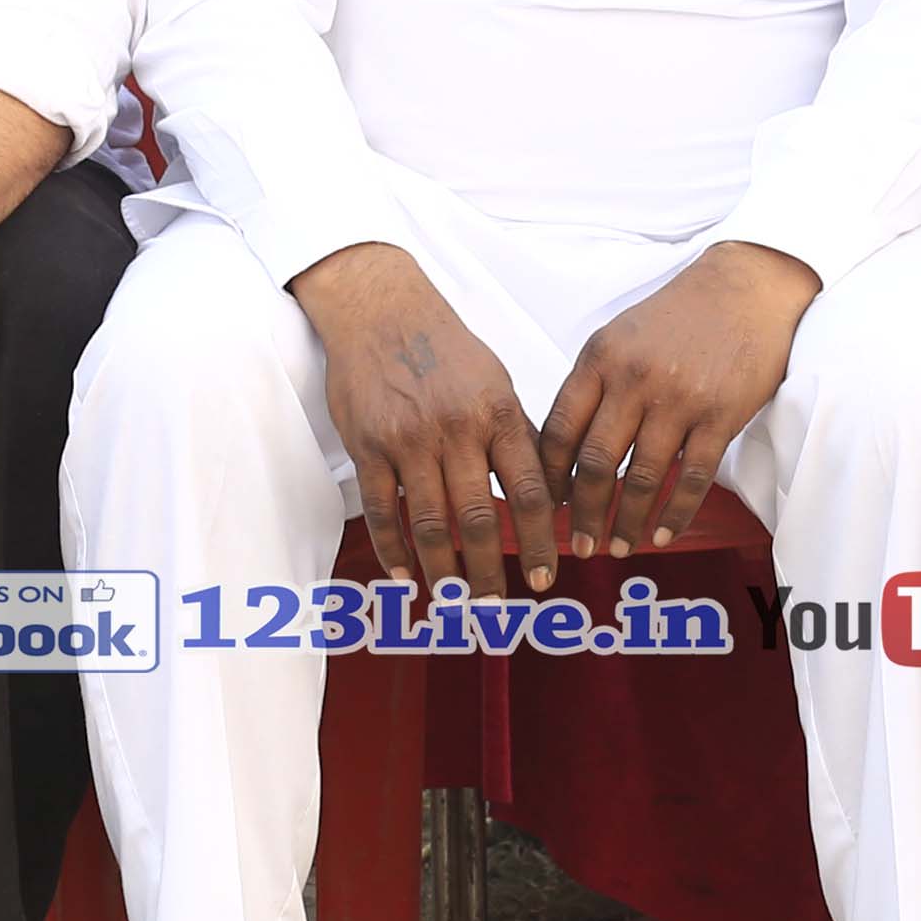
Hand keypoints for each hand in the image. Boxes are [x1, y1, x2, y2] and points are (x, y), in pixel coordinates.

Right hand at [297, 241, 560, 595]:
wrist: (381, 311)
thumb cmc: (447, 350)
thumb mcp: (497, 384)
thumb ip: (521, 439)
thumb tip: (552, 495)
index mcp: (500, 414)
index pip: (530, 492)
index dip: (540, 542)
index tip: (547, 578)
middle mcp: (458, 430)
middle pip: (479, 519)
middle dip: (490, 572)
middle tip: (496, 608)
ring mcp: (409, 440)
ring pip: (430, 523)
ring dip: (443, 571)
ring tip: (454, 601)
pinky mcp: (368, 447)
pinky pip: (382, 510)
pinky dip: (393, 550)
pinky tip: (405, 576)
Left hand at [538, 242, 813, 553]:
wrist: (744, 289)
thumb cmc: (677, 317)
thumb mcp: (619, 336)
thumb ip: (592, 386)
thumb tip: (565, 449)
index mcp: (599, 360)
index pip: (560, 430)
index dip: (549, 477)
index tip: (546, 507)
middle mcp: (633, 381)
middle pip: (594, 463)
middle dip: (582, 514)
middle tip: (578, 546)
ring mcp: (678, 399)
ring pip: (640, 478)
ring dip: (625, 522)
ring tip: (619, 547)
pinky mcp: (719, 415)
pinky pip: (691, 478)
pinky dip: (674, 513)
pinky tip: (662, 534)